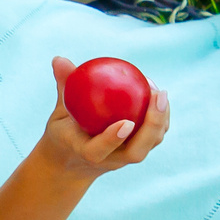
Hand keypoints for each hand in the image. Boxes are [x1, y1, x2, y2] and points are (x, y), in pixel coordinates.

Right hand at [40, 55, 170, 176]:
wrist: (72, 160)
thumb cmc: (63, 131)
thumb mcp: (58, 112)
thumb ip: (63, 87)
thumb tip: (59, 59)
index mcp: (85, 153)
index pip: (98, 151)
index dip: (112, 139)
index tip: (125, 123)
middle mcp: (110, 160)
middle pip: (136, 152)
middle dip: (152, 126)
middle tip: (157, 95)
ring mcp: (126, 157)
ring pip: (150, 144)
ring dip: (160, 119)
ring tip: (158, 92)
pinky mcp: (138, 150)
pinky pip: (155, 135)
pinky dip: (160, 116)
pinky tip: (155, 92)